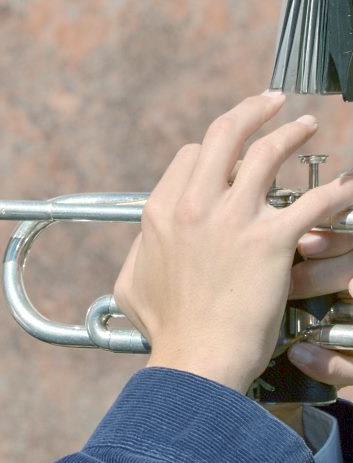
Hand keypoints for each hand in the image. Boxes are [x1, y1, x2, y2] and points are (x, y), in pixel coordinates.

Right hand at [114, 93, 352, 392]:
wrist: (195, 360)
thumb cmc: (166, 331)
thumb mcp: (131, 287)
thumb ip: (139, 253)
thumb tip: (145, 245)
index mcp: (161, 214)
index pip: (189, 158)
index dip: (210, 153)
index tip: (227, 158)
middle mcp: (195, 206)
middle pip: (225, 135)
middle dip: (252, 111)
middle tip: (272, 103)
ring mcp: (233, 220)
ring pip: (268, 152)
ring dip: (292, 132)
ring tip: (307, 127)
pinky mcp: (272, 240)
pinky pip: (315, 200)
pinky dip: (337, 190)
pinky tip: (346, 187)